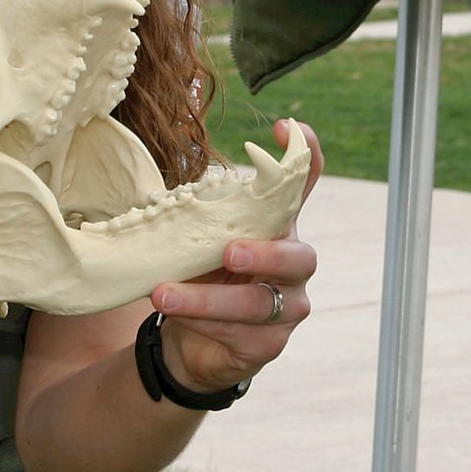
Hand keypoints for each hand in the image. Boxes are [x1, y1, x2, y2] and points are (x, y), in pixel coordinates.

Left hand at [149, 118, 322, 392]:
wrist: (191, 340)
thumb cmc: (202, 275)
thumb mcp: (200, 237)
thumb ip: (201, 212)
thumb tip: (166, 189)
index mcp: (279, 225)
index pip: (304, 183)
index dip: (306, 154)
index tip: (287, 127)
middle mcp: (294, 263)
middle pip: (299, 256)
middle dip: (263, 255)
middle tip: (228, 253)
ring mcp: (288, 307)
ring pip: (259, 304)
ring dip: (207, 299)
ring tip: (164, 294)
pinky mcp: (271, 344)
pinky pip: (241, 334)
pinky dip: (203, 323)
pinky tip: (177, 317)